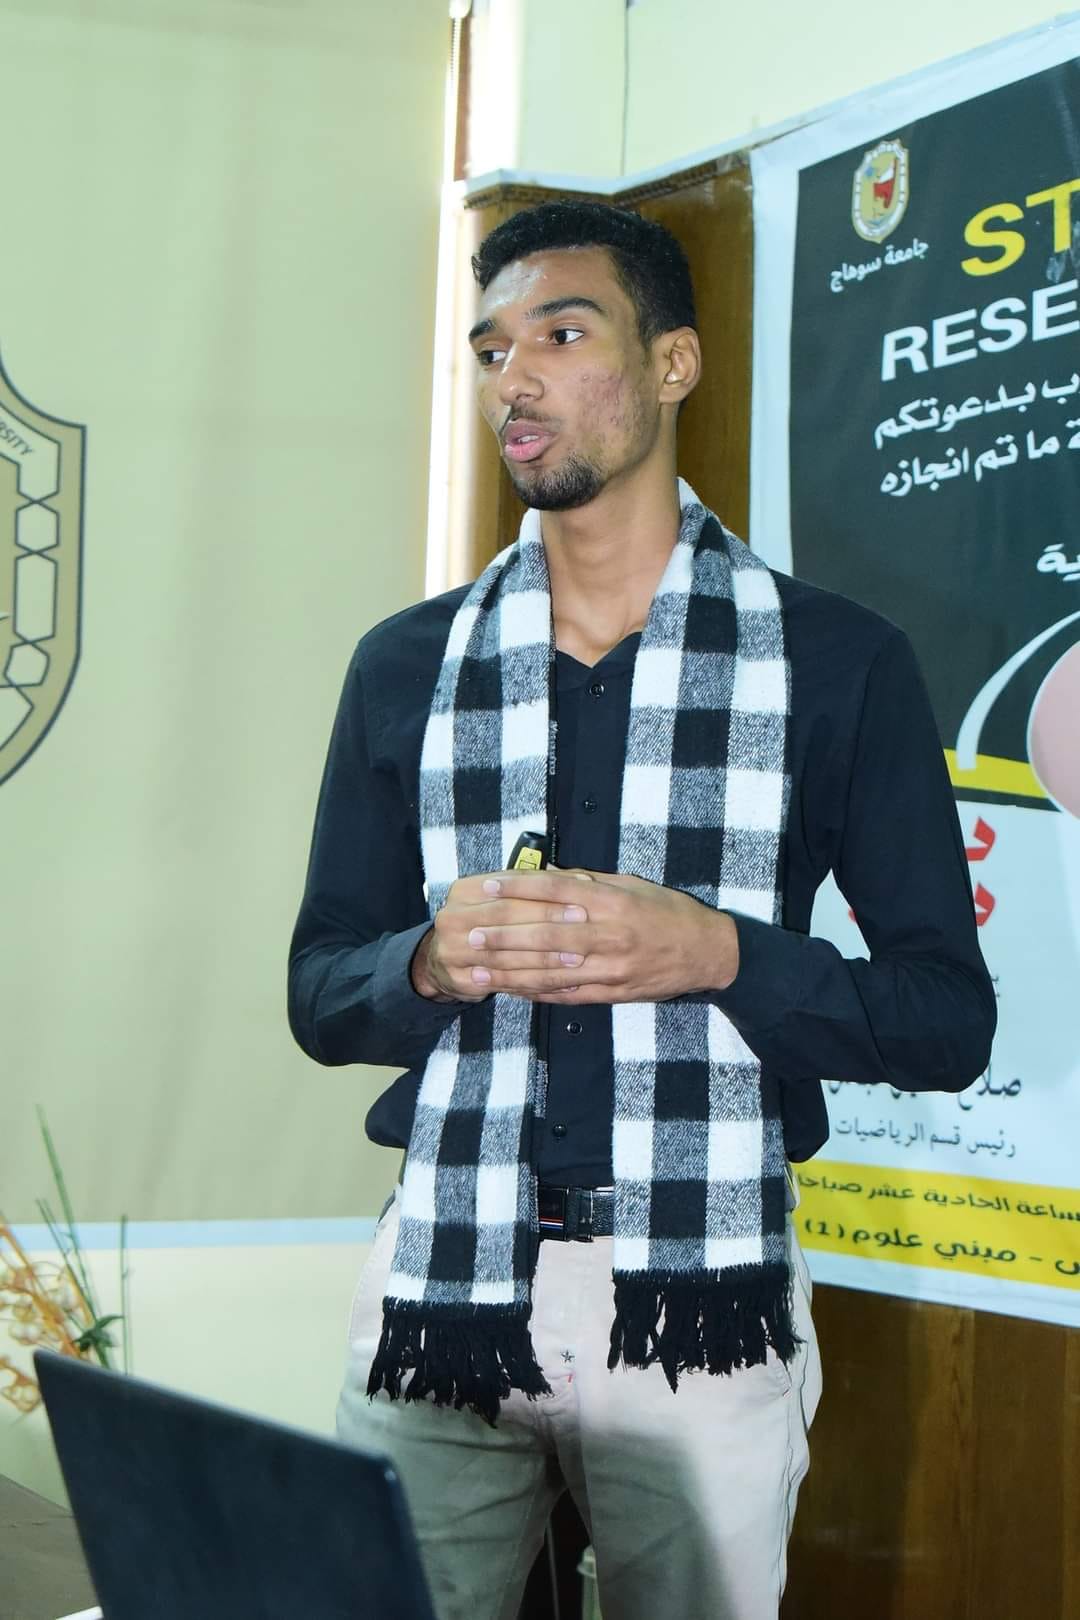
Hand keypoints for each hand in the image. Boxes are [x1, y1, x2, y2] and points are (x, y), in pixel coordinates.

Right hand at [409, 870, 591, 1001]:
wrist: (439, 959)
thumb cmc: (480, 924)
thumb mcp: (499, 899)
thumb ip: (535, 889)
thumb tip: (581, 879)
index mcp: (464, 891)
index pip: (509, 888)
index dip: (546, 894)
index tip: (579, 900)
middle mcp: (453, 917)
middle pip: (506, 917)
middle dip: (548, 921)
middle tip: (582, 926)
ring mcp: (452, 950)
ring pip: (508, 953)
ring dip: (546, 957)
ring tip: (577, 958)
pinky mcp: (459, 979)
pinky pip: (505, 982)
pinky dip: (536, 983)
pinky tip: (561, 983)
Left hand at [444, 867, 739, 1003]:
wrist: (708, 953)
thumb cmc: (667, 912)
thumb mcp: (631, 885)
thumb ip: (587, 882)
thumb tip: (545, 874)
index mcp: (612, 901)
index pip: (554, 893)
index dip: (516, 890)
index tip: (485, 887)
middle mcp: (609, 935)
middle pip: (546, 936)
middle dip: (504, 936)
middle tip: (470, 933)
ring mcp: (610, 969)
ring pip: (551, 970)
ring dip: (510, 970)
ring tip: (477, 967)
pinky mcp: (612, 993)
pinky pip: (566, 994)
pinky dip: (535, 992)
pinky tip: (509, 987)